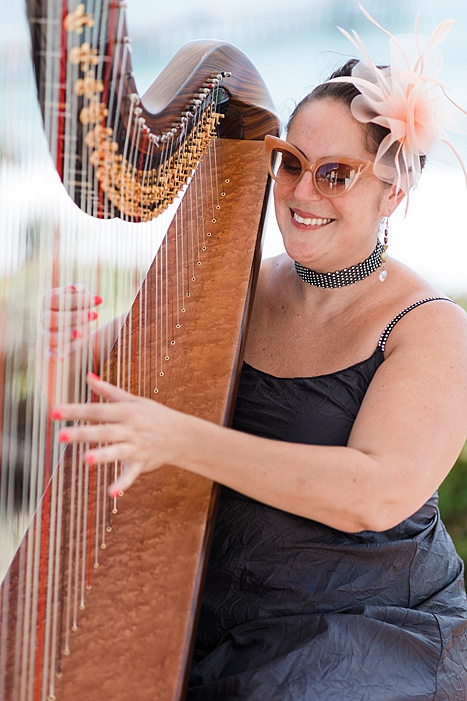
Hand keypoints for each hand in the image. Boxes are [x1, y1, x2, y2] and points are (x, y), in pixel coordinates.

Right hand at [41, 283, 101, 358]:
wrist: (73, 329)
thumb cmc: (79, 308)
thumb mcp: (82, 298)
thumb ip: (80, 292)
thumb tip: (76, 288)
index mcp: (49, 301)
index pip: (57, 298)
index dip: (77, 299)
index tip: (99, 300)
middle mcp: (45, 317)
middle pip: (52, 317)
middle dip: (75, 316)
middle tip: (95, 315)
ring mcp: (46, 333)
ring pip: (50, 336)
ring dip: (67, 334)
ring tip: (83, 333)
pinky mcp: (51, 349)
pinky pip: (49, 354)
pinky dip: (54, 356)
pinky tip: (62, 359)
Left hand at [52, 373, 184, 495]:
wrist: (181, 434)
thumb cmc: (154, 415)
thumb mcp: (133, 400)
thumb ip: (108, 391)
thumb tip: (88, 377)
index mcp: (125, 411)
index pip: (96, 410)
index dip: (75, 411)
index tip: (54, 412)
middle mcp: (130, 429)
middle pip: (103, 431)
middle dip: (83, 433)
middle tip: (61, 435)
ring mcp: (136, 447)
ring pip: (116, 452)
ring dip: (102, 456)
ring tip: (85, 460)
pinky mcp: (141, 463)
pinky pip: (131, 474)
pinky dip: (122, 483)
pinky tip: (111, 492)